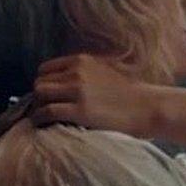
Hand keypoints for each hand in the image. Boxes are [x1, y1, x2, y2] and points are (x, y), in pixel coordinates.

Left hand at [30, 54, 151, 136]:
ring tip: (42, 118)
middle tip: (43, 108)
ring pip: (40, 95)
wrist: (147, 107)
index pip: (46, 69)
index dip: (44, 83)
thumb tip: (66, 82)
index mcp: (82, 60)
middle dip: (39, 96)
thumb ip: (86, 71)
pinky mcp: (79, 110)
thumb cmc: (131, 93)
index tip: (47, 95)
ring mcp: (77, 91)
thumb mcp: (106, 70)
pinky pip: (47, 111)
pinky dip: (40, 118)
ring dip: (37, 107)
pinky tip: (42, 124)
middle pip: (40, 82)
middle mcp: (76, 72)